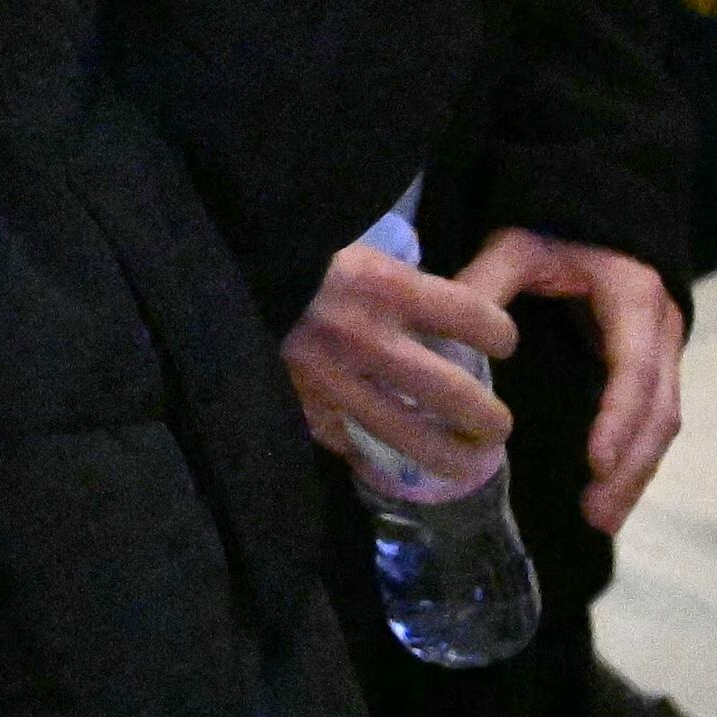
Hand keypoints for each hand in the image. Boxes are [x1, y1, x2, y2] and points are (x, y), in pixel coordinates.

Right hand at [284, 237, 518, 490]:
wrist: (214, 269)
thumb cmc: (293, 252)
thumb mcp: (353, 251)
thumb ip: (398, 283)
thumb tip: (451, 314)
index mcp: (384, 284)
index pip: (475, 318)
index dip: (501, 335)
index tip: (502, 344)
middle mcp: (364, 335)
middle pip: (453, 394)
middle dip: (487, 418)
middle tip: (497, 427)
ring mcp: (331, 377)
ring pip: (408, 435)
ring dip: (448, 457)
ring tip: (468, 465)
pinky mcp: (298, 402)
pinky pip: (344, 437)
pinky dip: (363, 447)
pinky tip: (379, 450)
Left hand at [452, 227, 684, 533]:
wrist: (598, 208)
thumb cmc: (553, 224)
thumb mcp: (517, 244)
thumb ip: (486, 282)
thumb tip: (444, 334)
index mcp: (634, 299)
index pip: (634, 368)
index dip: (618, 418)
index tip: (595, 462)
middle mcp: (661, 329)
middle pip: (659, 409)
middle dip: (631, 465)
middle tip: (596, 514)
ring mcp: (663, 350)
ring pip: (663, 422)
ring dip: (637, 474)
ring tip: (601, 519)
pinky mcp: (653, 366)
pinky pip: (653, 419)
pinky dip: (635, 459)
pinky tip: (610, 495)